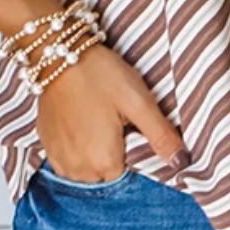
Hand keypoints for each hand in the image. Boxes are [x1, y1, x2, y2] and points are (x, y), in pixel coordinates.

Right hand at [36, 41, 189, 181]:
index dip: (134, 151)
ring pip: (87, 170)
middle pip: (107, 174)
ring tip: (97, 120)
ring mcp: (59, 159)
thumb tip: (182, 162)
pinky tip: (81, 122)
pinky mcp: (47, 145)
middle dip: (114, 153)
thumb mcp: (139, 103)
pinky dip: (77, 146)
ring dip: (94, 153)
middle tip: (115, 120)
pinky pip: (68, 159)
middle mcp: (78, 169)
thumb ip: (161, 136)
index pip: (129, 174)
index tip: (131, 128)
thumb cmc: (100, 75)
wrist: (58, 55)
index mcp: (104, 162)